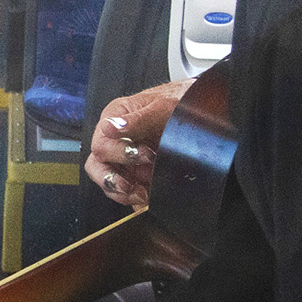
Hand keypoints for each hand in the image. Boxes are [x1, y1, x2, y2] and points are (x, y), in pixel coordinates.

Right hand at [83, 78, 190, 209]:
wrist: (203, 110)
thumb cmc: (180, 102)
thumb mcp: (162, 107)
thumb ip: (137, 119)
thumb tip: (110, 128)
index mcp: (115, 119)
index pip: (101, 146)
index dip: (121, 155)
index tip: (146, 155)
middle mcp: (117, 140)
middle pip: (98, 167)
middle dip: (112, 180)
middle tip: (130, 186)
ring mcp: (127, 159)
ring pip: (110, 183)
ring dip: (124, 193)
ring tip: (142, 195)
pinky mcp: (140, 174)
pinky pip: (130, 192)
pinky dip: (137, 200)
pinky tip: (150, 199)